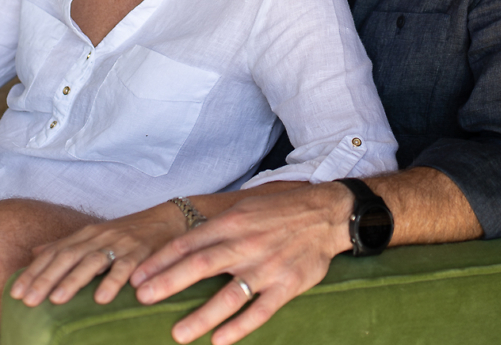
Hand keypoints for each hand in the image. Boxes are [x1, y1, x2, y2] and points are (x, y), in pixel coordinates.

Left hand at [9, 202, 187, 307]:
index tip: (16, 293)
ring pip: (92, 260)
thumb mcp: (95, 235)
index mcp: (87, 234)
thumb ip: (66, 244)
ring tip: (57, 299)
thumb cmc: (129, 232)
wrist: (169, 219)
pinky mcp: (142, 253)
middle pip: (68, 256)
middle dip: (46, 278)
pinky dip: (113, 281)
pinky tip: (102, 298)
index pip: (54, 252)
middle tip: (28, 300)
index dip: (34, 272)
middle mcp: (100, 236)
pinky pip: (126, 267)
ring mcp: (121, 243)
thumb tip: (34, 252)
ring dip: (74, 280)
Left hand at [130, 182, 352, 344]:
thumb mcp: (245, 208)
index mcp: (233, 222)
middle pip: (202, 265)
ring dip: (201, 316)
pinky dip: (240, 327)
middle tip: (143, 299)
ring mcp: (267, 266)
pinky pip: (261, 310)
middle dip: (169, 282)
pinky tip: (220, 341)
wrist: (326, 214)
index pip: (190, 242)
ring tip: (177, 334)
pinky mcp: (287, 285)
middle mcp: (247, 243)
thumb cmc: (280, 212)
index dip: (161, 260)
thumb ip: (217, 227)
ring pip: (229, 295)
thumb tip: (183, 244)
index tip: (137, 277)